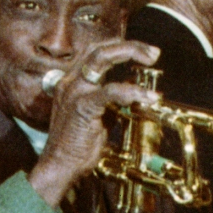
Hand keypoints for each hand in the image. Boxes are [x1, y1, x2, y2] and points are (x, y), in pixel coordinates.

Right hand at [26, 38, 160, 210]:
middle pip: (100, 48)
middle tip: (153, 53)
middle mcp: (71, 81)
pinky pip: (109, 90)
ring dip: (130, 53)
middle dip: (130, 46)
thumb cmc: (77, 146)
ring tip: (151, 61)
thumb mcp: (97, 116)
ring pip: (101, 57)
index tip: (143, 53)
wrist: (60, 166)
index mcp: (72, 81)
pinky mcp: (82, 106)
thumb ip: (111, 101)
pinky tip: (146, 96)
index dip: (120, 47)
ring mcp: (74, 91)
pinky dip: (132, 90)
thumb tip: (132, 93)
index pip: (96, 51)